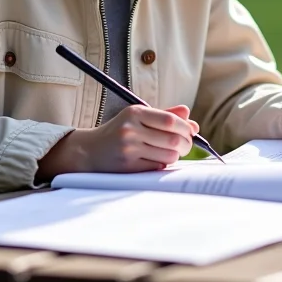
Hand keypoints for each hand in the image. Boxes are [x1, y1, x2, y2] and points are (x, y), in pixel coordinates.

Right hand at [37, 104, 198, 180]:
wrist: (90, 150)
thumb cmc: (120, 132)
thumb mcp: (138, 117)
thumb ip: (165, 115)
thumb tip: (191, 118)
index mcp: (135, 113)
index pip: (170, 120)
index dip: (186, 128)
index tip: (190, 132)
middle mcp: (131, 129)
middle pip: (173, 139)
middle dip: (186, 144)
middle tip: (185, 146)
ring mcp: (128, 149)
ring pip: (168, 156)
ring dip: (174, 156)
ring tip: (168, 153)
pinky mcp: (127, 166)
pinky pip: (157, 168)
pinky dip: (162, 165)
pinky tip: (156, 161)